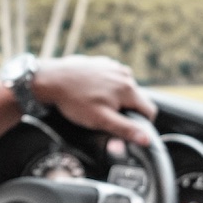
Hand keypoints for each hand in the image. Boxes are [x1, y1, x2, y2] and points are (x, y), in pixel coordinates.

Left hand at [31, 55, 156, 144]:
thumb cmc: (75, 101)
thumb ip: (125, 129)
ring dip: (116, 97)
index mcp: (128, 89)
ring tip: (96, 103)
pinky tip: (91, 91)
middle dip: (126, 109)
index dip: (142, 123)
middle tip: (106, 116)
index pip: (149, 110)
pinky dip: (106, 86)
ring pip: (124, 88)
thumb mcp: (101, 120)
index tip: (127, 128)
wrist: (52, 79)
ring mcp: (114, 66)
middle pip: (136, 99)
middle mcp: (125, 74)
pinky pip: (112, 78)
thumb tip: (146, 139)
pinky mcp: (103, 63)